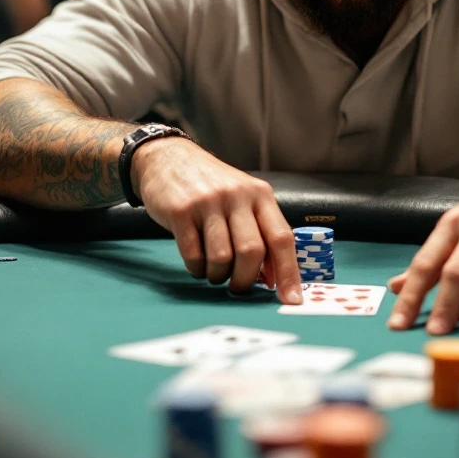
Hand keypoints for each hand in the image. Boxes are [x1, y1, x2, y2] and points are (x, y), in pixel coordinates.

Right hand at [131, 138, 301, 304]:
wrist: (167, 157)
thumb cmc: (211, 186)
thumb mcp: (243, 197)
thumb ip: (260, 230)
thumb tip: (276, 277)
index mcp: (260, 194)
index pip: (282, 237)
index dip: (289, 272)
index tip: (291, 300)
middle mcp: (237, 196)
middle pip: (252, 252)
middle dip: (245, 279)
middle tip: (237, 287)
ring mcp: (208, 203)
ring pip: (222, 257)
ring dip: (218, 276)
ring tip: (214, 272)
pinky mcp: (180, 211)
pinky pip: (194, 255)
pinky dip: (197, 269)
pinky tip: (197, 263)